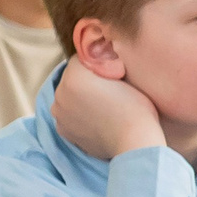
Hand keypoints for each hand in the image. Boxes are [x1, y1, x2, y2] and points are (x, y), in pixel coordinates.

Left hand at [51, 59, 165, 160]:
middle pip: (73, 77)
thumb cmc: (136, 108)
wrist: (135, 143)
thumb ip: (104, 61)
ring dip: (82, 99)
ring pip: (70, 97)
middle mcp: (59, 93)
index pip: (83, 57)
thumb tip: (99, 52)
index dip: (100, 62)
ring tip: (105, 109)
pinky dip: (80, 116)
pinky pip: (70, 115)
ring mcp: (59, 114)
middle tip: (111, 92)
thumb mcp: (124, 75)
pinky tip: (98, 121)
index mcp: (74, 75)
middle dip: (88, 81)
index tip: (114, 73)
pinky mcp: (63, 131)